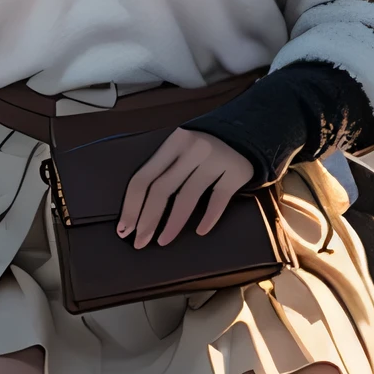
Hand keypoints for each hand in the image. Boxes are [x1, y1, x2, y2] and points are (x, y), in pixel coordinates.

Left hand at [117, 129, 254, 248]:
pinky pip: (218, 200)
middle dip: (147, 219)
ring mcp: (215, 160)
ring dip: (172, 224)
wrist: (249, 130)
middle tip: (139, 243)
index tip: (124, 229)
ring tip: (162, 241)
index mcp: (173, 142)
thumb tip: (137, 208)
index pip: (144, 177)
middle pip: (162, 189)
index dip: (131, 206)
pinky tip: (200, 231)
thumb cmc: (206, 145)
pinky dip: (208, 218)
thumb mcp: (183, 147)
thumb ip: (165, 167)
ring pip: (187, 197)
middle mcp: (192, 149)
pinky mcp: (236, 172)